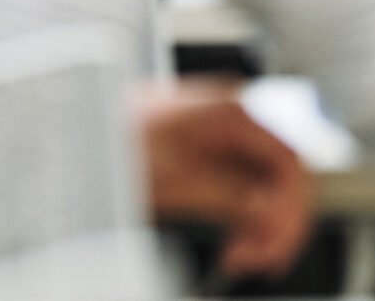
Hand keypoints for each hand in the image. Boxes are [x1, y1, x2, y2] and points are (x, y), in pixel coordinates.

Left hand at [134, 82, 311, 277]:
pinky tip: (234, 241)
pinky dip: (245, 217)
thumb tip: (267, 213)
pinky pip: (245, 187)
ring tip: (242, 256)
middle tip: (264, 259)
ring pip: (266, 185)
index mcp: (234, 115)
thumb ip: (228, 193)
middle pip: (282, 174)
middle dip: (278, 220)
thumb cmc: (118, 142)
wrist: (83, 131)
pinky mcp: (211, 155)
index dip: (291, 206)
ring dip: (263, 224)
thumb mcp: (174, 179)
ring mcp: (225, 138)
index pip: (288, 160)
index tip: (279, 243)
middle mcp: (237, 122)